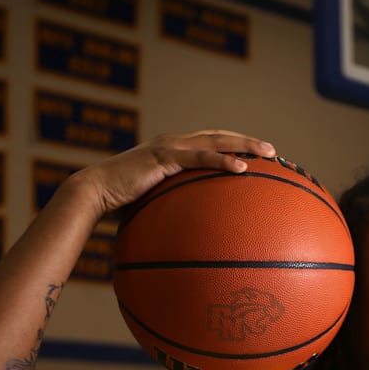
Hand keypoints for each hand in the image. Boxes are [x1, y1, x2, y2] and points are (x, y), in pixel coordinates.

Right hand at [62, 130, 275, 217]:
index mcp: (172, 150)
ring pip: (216, 141)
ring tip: (268, 153)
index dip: (234, 145)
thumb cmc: (119, 203)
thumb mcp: (152, 204)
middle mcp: (173, 142)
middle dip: (248, 141)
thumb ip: (171, 208)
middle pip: (219, 136)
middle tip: (274, 152)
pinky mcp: (164, 156)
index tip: (257, 154)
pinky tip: (242, 168)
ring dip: (245, 145)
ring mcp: (169, 147)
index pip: (210, 142)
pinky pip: (201, 157)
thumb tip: (187, 233)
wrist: (94, 192)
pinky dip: (223, 160)